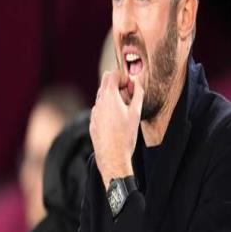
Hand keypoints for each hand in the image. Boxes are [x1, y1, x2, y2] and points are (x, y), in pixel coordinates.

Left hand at [90, 69, 143, 189]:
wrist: (113, 157)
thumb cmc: (126, 136)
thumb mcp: (136, 113)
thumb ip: (137, 94)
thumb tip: (137, 84)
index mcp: (109, 97)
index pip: (112, 74)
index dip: (122, 77)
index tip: (130, 86)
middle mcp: (99, 102)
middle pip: (105, 83)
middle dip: (117, 86)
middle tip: (128, 97)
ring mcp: (94, 113)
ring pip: (102, 97)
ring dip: (113, 98)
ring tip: (124, 112)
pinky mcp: (92, 123)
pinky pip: (100, 110)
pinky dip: (107, 110)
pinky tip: (116, 123)